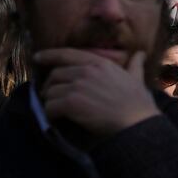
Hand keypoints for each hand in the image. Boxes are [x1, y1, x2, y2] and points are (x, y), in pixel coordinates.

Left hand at [34, 49, 159, 139]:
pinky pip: (51, 106)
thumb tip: (140, 54)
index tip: (37, 57)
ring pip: (51, 91)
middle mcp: (86, 71)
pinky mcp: (72, 103)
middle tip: (51, 95)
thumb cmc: (138, 103)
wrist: (137, 123)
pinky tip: (56, 118)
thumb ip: (134, 66)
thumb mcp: (136, 79)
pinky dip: (50, 113)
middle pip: (55, 75)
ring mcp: (78, 86)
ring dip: (50, 101)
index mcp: (99, 63)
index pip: (67, 54)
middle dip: (50, 85)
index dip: (49, 55)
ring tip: (55, 109)